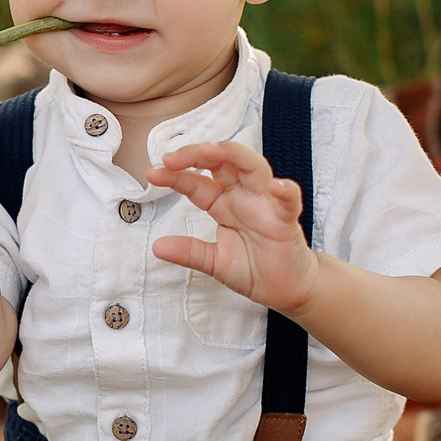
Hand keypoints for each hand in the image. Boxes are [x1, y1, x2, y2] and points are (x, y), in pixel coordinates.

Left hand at [146, 141, 319, 312]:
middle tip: (172, 158)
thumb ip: (189, 252)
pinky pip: (288, 202)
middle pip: (222, 163)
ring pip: (253, 168)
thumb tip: (158, 246)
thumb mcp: (214, 262)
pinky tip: (277, 187)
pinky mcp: (286, 221)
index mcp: (224, 204)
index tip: (152, 174)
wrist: (284, 289)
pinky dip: (285, 192)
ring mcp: (266, 205)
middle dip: (197, 155)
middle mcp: (244, 197)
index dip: (175, 176)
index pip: (197, 183)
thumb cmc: (254, 268)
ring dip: (234, 156)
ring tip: (211, 151)